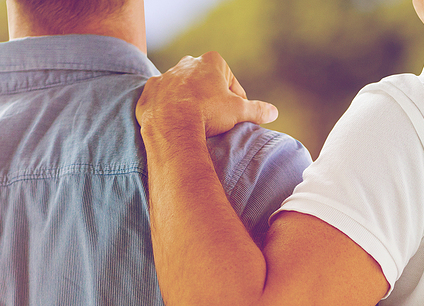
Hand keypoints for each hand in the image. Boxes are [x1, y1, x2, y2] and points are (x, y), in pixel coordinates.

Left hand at [136, 51, 278, 137]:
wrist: (172, 126)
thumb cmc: (208, 114)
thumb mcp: (238, 112)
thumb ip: (257, 109)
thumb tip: (273, 112)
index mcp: (211, 61)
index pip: (229, 81)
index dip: (235, 99)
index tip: (234, 115)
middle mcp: (186, 63)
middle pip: (204, 82)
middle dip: (209, 97)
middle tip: (214, 119)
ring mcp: (165, 76)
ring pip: (181, 90)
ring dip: (187, 103)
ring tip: (193, 123)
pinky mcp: (149, 92)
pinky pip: (160, 99)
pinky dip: (166, 109)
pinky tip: (173, 123)